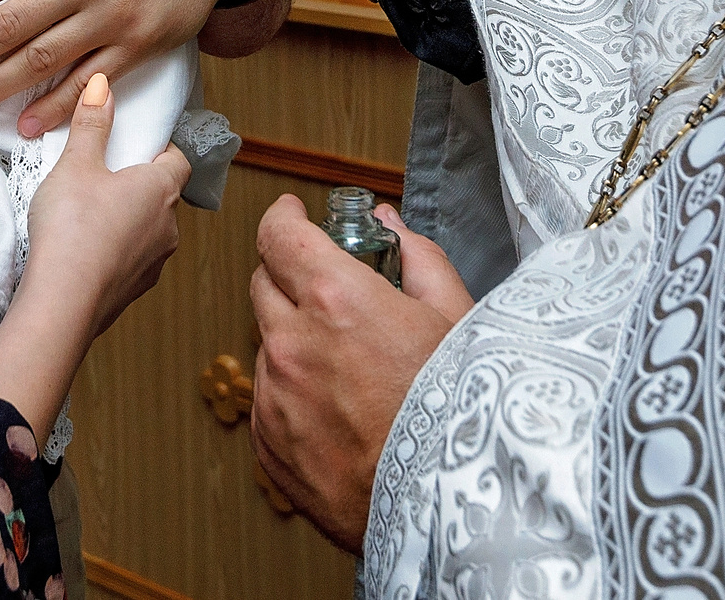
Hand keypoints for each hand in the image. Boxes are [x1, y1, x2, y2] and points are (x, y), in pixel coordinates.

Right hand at [0, 72, 190, 437]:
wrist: (63, 302)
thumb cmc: (72, 228)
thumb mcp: (75, 165)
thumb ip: (91, 124)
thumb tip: (102, 85)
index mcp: (161, 188)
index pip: (179, 158)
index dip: (163, 146)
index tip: (142, 140)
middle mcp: (168, 227)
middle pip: (163, 194)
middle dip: (139, 182)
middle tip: (105, 172)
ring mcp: (154, 262)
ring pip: (149, 229)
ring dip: (128, 219)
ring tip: (89, 212)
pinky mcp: (134, 290)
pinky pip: (131, 259)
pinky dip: (115, 250)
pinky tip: (85, 248)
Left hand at [249, 195, 472, 553]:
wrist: (447, 507)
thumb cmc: (460, 417)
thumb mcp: (457, 319)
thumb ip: (417, 258)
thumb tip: (391, 226)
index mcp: (335, 300)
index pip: (278, 235)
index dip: (284, 218)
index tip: (292, 216)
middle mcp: (293, 343)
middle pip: (264, 284)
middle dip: (290, 275)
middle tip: (327, 288)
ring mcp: (276, 396)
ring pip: (268, 344)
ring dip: (295, 339)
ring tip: (352, 366)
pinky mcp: (268, 442)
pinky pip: (269, 397)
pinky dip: (292, 392)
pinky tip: (339, 409)